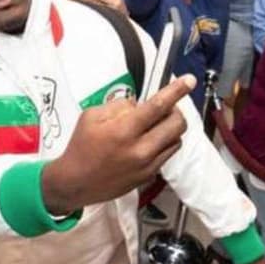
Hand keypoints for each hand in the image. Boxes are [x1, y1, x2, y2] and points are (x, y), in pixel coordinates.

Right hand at [41, 75, 194, 214]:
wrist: (75, 182)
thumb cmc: (81, 148)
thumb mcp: (91, 116)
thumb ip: (119, 106)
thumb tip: (138, 104)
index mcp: (124, 131)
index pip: (158, 106)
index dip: (176, 90)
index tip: (189, 80)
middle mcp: (140, 149)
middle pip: (177, 123)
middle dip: (174, 110)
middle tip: (163, 108)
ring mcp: (147, 165)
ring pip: (177, 139)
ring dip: (170, 128)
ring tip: (153, 127)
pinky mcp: (149, 176)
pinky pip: (168, 154)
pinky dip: (163, 143)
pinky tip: (147, 142)